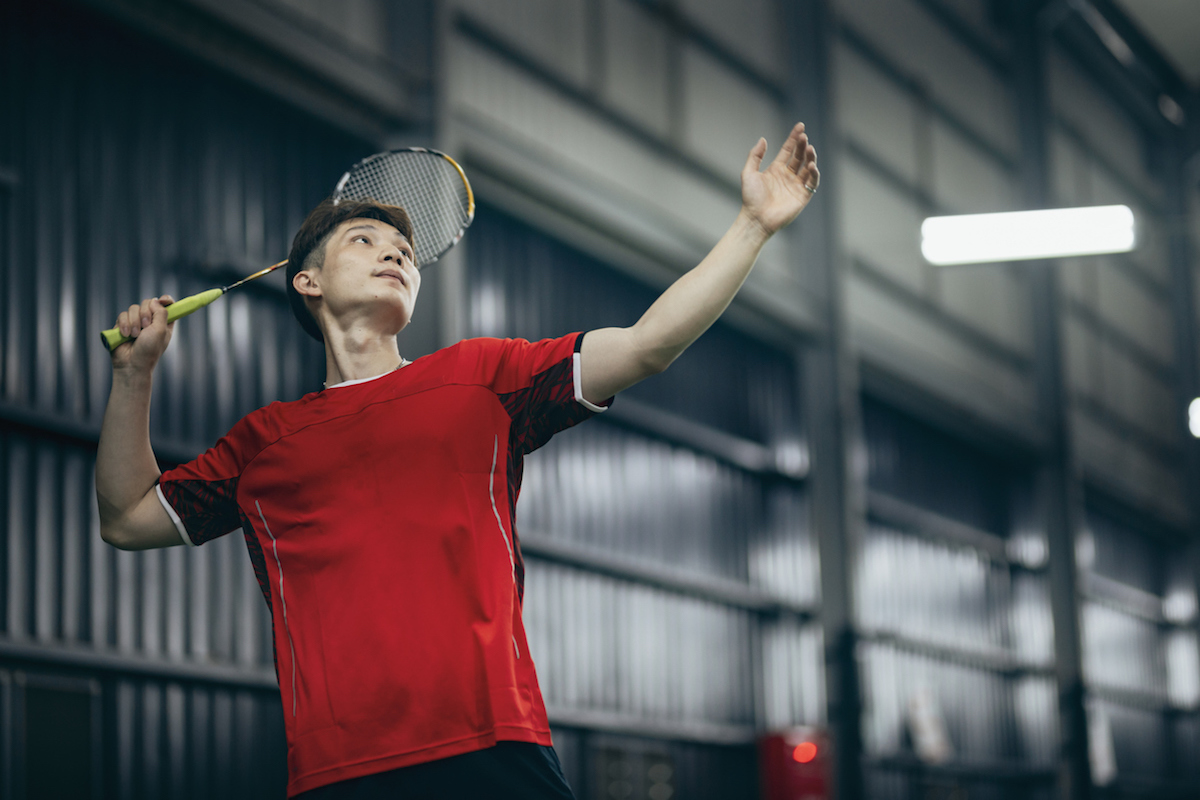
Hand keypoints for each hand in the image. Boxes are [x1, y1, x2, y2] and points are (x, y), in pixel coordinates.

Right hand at [110, 295, 175, 372]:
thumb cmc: (149, 350)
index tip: (162, 301)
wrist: (131, 364)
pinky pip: (122, 315)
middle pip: (148, 302)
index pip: (166, 305)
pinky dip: (124, 324)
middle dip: (145, 313)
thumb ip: (161, 313)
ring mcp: (136, 322)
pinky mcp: (122, 325)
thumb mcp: (160, 330)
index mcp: (163, 323)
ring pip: (133, 308)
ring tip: (134, 335)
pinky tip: (125, 335)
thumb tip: (156, 300)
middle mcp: (150, 321)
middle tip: (145, 327)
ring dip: (134, 321)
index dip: (165, 300)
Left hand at [740, 122, 819, 237]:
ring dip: (811, 157)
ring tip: (810, 148)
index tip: (800, 126)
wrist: (756, 219)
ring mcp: (796, 185)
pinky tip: (812, 165)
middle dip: (803, 145)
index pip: (788, 150)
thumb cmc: (750, 198)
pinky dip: (814, 174)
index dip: (794, 138)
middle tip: (804, 137)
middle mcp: (787, 176)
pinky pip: (812, 182)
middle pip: (799, 156)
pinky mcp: (802, 196)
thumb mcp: (748, 173)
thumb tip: (763, 139)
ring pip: (808, 167)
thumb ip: (755, 156)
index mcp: (776, 169)